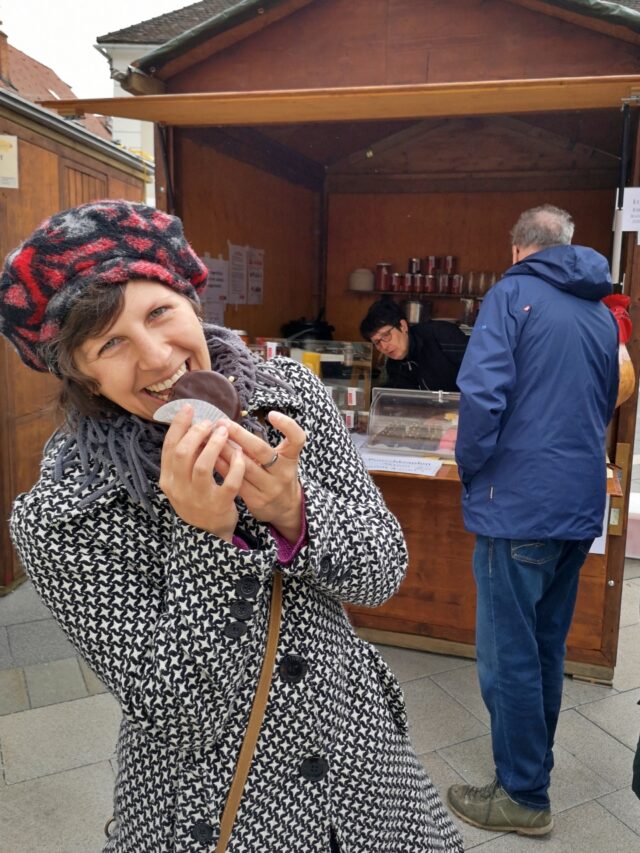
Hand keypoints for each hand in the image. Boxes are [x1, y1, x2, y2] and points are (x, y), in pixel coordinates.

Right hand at [159, 405, 244, 540]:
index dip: (178, 426)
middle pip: (183, 453)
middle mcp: (180, 489)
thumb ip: (184, 458)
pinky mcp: (219, 506)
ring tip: (224, 432)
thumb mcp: (182, 481)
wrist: (207, 534)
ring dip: (214, 445)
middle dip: (197, 433)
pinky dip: (235, 466)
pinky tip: (240, 454)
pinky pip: (229, 482)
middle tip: (210, 423)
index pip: (169, 447)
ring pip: (203, 466)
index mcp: (168, 480)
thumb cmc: (197, 499)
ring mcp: (199, 498)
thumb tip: (191, 425)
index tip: (189, 408)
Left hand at [215, 411, 305, 541]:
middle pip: (261, 451)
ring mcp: (270, 488)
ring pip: (244, 466)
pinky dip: (222, 467)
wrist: (285, 508)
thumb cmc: (278, 474)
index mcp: (291, 458)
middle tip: (222, 423)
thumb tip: (235, 425)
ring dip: (225, 450)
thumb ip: (265, 444)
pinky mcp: (256, 500)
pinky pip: (236, 481)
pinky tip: (210, 458)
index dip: (287, 425)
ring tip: (210, 438)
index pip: (297, 439)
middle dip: (239, 435)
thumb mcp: (282, 458)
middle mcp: (283, 472)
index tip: (272, 414)